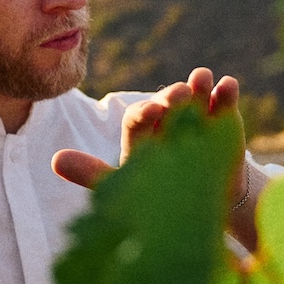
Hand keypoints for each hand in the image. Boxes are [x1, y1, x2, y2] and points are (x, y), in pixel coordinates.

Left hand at [52, 67, 245, 200]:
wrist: (200, 206)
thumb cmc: (154, 198)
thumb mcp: (122, 189)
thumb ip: (91, 173)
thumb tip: (55, 160)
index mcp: (140, 139)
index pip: (137, 121)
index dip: (142, 114)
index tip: (150, 110)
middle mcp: (165, 125)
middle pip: (166, 105)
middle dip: (171, 98)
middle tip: (178, 92)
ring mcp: (194, 121)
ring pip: (194, 99)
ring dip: (197, 86)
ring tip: (201, 77)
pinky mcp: (220, 123)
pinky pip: (222, 106)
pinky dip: (224, 95)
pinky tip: (228, 85)